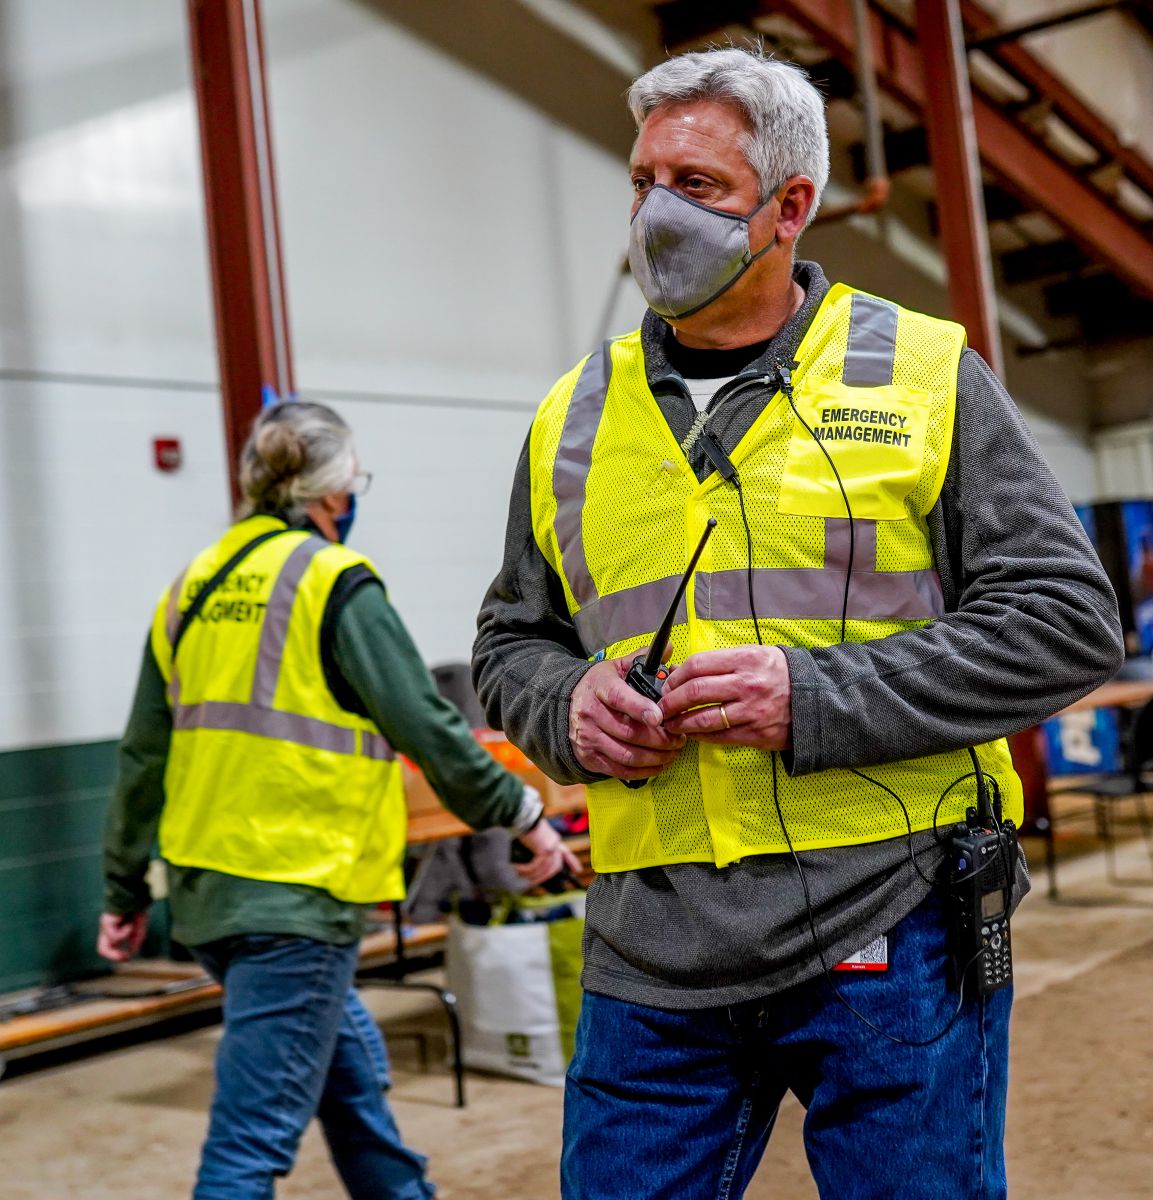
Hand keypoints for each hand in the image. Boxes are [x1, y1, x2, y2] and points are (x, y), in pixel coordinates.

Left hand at [96, 911, 148, 962]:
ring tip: (133, 925)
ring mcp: (105, 926)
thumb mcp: (139, 927)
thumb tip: (132, 952)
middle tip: (126, 956)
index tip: (129, 956)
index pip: (108, 947)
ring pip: (111, 943)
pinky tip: (130, 923)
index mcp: (113, 930)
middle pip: (103, 948)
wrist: (134, 894)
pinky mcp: (106, 922)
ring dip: (126, 937)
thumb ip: (136, 940)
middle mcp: (107, 929)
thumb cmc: (136, 908)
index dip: (116, 955)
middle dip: (114, 955)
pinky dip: (126, 932)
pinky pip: (115, 936)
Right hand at [514, 818, 582, 886]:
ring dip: (532, 875)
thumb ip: (534, 849)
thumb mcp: (532, 837)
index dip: (572, 862)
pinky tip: (518, 869)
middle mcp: (554, 843)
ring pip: (545, 869)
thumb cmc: (524, 824)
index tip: (578, 871)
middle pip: (556, 866)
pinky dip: (526, 869)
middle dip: (546, 877)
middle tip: (533, 882)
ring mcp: (551, 847)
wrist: (522, 815)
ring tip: (521, 874)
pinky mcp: (544, 850)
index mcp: (553, 838)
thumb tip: (530, 865)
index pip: (565, 852)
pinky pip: (536, 866)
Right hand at [569, 651, 685, 779]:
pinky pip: (621, 770)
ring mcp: (589, 738)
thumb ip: (642, 660)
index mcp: (599, 687)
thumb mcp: (616, 668)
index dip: (639, 708)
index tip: (659, 716)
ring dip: (656, 757)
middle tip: (679, 737)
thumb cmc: (600, 688)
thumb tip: (669, 648)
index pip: (619, 698)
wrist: (566, 708)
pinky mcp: (591, 758)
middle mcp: (590, 713)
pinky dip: (645, 771)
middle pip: (628, 732)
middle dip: (659, 738)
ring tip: (673, 751)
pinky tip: (659, 764)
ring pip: (627, 755)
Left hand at [659, 646, 791, 749]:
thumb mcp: (755, 654)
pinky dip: (700, 735)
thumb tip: (683, 670)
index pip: (697, 665)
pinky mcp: (756, 733)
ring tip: (670, 723)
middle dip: (670, 701)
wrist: (817, 698)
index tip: (667, 684)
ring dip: (680, 722)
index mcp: (744, 659)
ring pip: (703, 718)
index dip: (676, 676)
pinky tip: (691, 733)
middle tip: (661, 707)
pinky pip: (719, 736)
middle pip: (695, 692)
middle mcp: (746, 684)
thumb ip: (721, 662)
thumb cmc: (780, 674)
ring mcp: (751, 711)